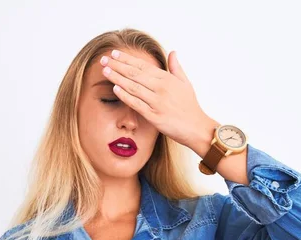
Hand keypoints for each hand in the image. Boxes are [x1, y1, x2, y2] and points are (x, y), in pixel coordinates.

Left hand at [100, 49, 215, 147]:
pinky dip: (125, 96)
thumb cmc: (190, 106)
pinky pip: (136, 104)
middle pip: (134, 74)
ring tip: (105, 70)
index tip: (115, 53)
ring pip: (133, 87)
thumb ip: (176, 67)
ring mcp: (157, 102)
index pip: (143, 66)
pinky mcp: (154, 116)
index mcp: (167, 79)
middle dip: (117, 65)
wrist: (197, 128)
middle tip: (103, 58)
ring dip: (117, 77)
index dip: (127, 59)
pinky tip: (115, 88)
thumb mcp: (185, 83)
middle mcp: (161, 88)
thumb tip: (172, 52)